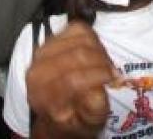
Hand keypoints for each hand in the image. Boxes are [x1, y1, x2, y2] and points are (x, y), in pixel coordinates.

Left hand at [27, 22, 117, 138]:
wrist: (58, 114)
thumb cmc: (74, 120)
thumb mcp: (87, 124)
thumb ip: (94, 109)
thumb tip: (98, 89)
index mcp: (42, 95)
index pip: (73, 79)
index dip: (98, 76)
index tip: (115, 79)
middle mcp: (37, 70)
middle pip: (78, 55)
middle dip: (102, 63)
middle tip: (113, 73)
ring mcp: (43, 51)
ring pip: (80, 38)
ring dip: (100, 51)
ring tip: (105, 66)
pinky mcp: (52, 37)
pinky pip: (79, 28)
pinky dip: (93, 38)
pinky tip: (96, 53)